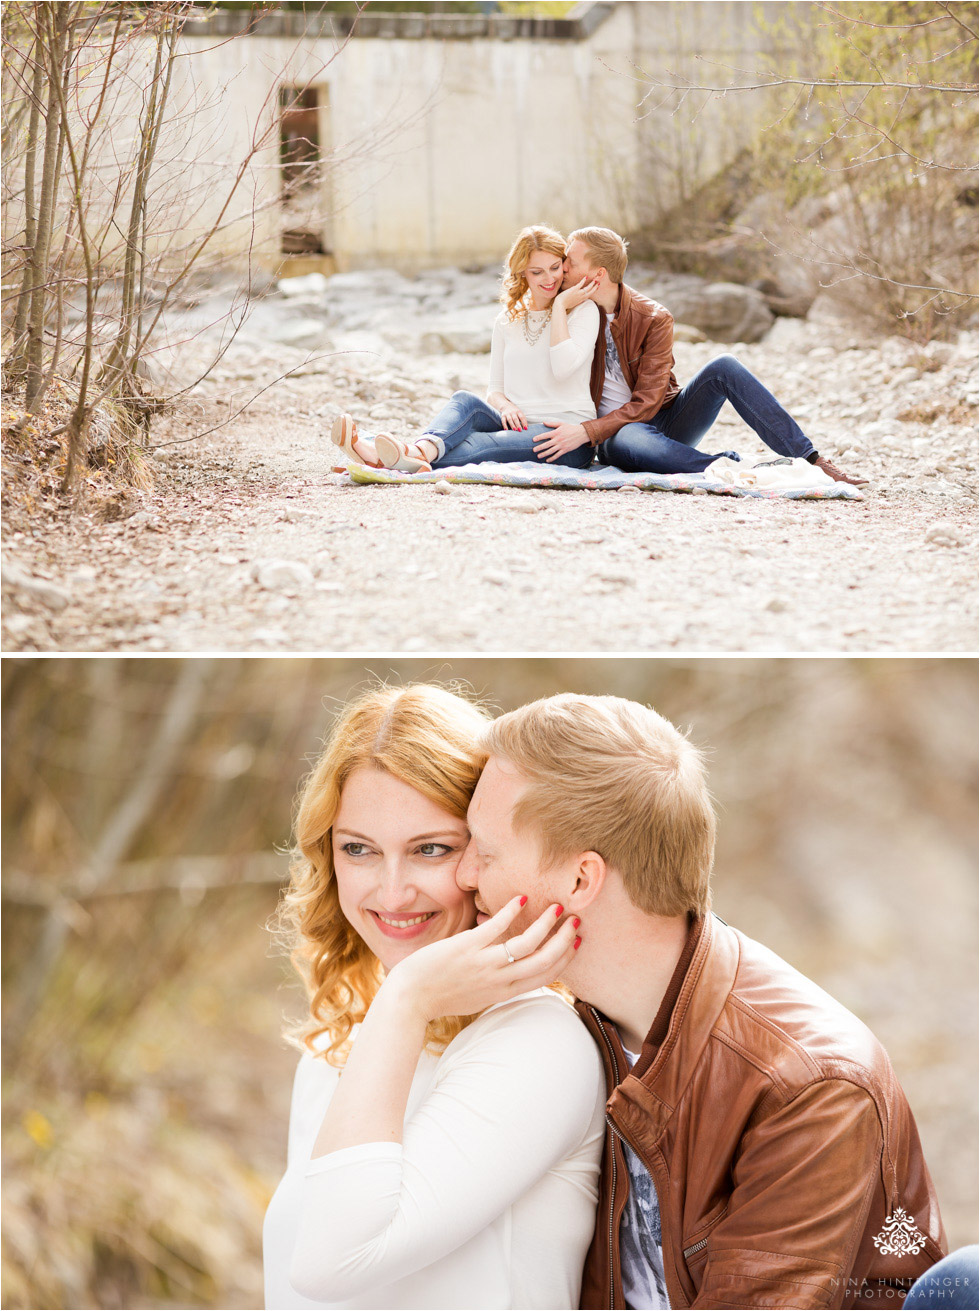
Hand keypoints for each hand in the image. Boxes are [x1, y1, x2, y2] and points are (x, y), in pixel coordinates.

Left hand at [382, 896, 580, 1023]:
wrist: (410, 998)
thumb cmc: (441, 996)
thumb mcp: (477, 997)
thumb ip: (497, 984)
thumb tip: (511, 969)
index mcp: (503, 992)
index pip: (545, 976)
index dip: (565, 959)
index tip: (576, 942)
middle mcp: (499, 979)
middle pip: (544, 960)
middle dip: (564, 940)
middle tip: (577, 921)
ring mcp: (484, 963)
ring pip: (527, 943)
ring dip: (546, 924)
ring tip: (557, 908)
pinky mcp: (467, 947)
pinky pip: (496, 926)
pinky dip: (511, 911)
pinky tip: (521, 898)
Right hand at [498, 401, 528, 430]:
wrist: (506, 405)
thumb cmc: (515, 412)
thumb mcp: (520, 413)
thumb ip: (523, 419)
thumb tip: (526, 427)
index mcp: (518, 412)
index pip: (522, 417)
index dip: (524, 423)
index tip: (526, 428)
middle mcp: (513, 412)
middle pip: (515, 419)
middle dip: (518, 425)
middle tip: (520, 430)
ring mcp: (507, 414)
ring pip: (510, 420)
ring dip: (512, 425)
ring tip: (514, 430)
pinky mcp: (503, 416)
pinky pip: (503, 421)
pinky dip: (504, 425)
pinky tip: (506, 430)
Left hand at [533, 421, 589, 461]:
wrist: (581, 434)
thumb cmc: (571, 428)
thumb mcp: (561, 424)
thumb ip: (552, 424)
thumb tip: (543, 422)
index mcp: (556, 432)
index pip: (545, 435)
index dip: (539, 437)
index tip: (533, 440)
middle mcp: (558, 439)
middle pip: (546, 444)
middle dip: (539, 448)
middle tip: (533, 450)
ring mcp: (561, 445)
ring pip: (551, 451)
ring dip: (544, 454)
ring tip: (538, 456)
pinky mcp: (565, 450)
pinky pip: (557, 455)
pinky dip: (552, 458)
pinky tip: (547, 460)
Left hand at [555, 277, 599, 312]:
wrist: (560, 305)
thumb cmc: (564, 305)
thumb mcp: (572, 303)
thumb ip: (575, 300)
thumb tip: (575, 298)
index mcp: (581, 300)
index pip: (589, 295)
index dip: (593, 291)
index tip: (596, 288)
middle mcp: (581, 297)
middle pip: (590, 291)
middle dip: (595, 287)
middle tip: (598, 283)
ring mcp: (578, 293)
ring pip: (588, 288)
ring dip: (592, 284)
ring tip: (595, 280)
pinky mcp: (574, 289)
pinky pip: (581, 284)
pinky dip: (584, 280)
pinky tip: (586, 277)